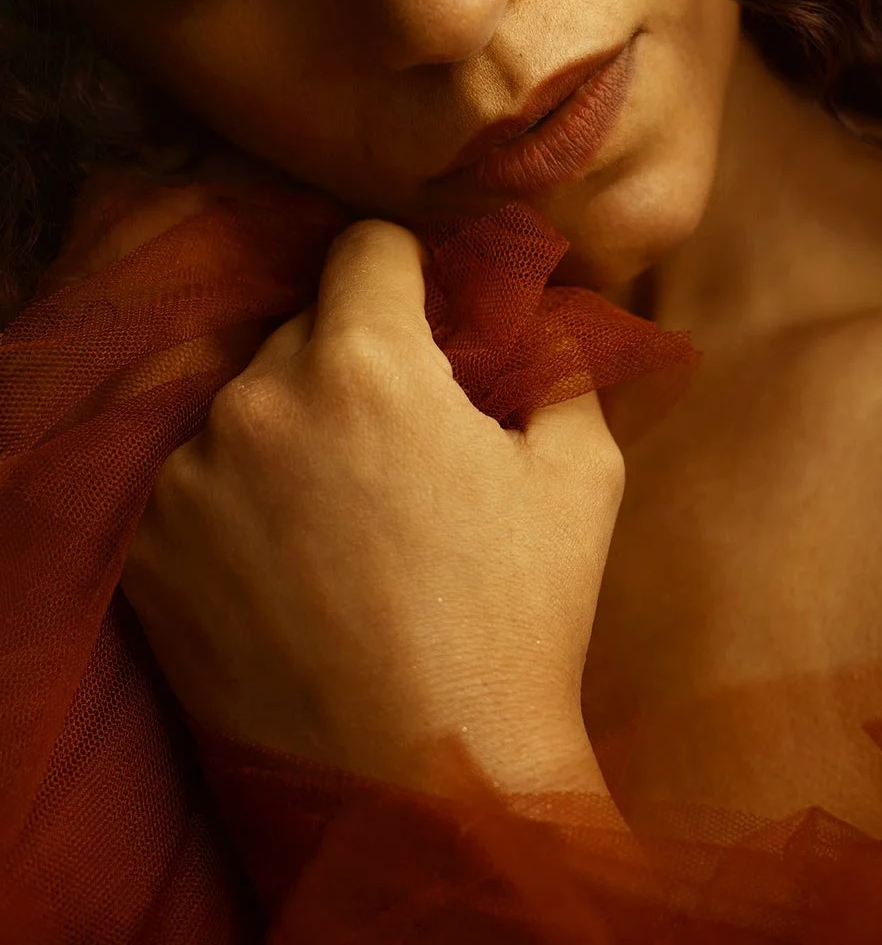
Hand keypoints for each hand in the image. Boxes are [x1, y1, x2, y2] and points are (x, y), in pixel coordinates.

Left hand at [120, 219, 623, 796]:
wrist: (422, 786)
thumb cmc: (517, 623)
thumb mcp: (580, 473)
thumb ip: (557, 360)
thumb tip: (533, 313)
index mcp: (366, 365)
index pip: (365, 246)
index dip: (411, 275)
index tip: (431, 323)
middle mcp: (259, 401)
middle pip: (305, 324)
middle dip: (355, 359)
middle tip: (403, 442)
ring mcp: (192, 478)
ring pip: (248, 402)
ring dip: (293, 427)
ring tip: (345, 516)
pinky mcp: (152, 550)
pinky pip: (199, 478)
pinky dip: (241, 496)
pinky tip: (292, 560)